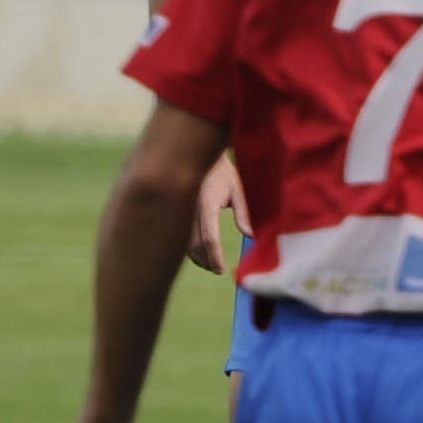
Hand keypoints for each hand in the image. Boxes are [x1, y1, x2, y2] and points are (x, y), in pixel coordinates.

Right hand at [188, 151, 246, 273]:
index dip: (214, 257)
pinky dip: (185, 245)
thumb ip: (244, 213)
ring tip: (208, 263)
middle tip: (215, 269)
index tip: (220, 270)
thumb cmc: (222, 171)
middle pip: (193, 245)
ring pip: (181, 241)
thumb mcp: (238, 189)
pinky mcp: (171, 209)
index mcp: (206, 203)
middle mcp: (188, 208)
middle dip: (204, 261)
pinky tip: (195, 251)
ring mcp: (178, 209)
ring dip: (193, 256)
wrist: (195, 152)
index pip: (209, 238)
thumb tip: (251, 236)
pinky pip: (177, 233)